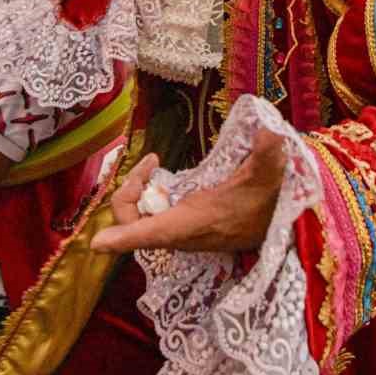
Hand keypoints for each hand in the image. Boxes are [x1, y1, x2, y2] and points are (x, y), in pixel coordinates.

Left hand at [91, 130, 286, 252]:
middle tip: (152, 163)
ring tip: (154, 165)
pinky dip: (148, 195)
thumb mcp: (266, 177)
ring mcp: (177, 232)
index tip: (97, 242)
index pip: (150, 235)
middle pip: (132, 222)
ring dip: (137, 192)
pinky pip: (148, 216)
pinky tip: (164, 176)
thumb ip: (266, 154)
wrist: (278, 225)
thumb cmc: (267, 203)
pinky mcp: (180, 228)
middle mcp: (178, 233)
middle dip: (130, 190)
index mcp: (191, 223)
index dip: (122, 239)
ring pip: (137, 220)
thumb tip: (272, 132)